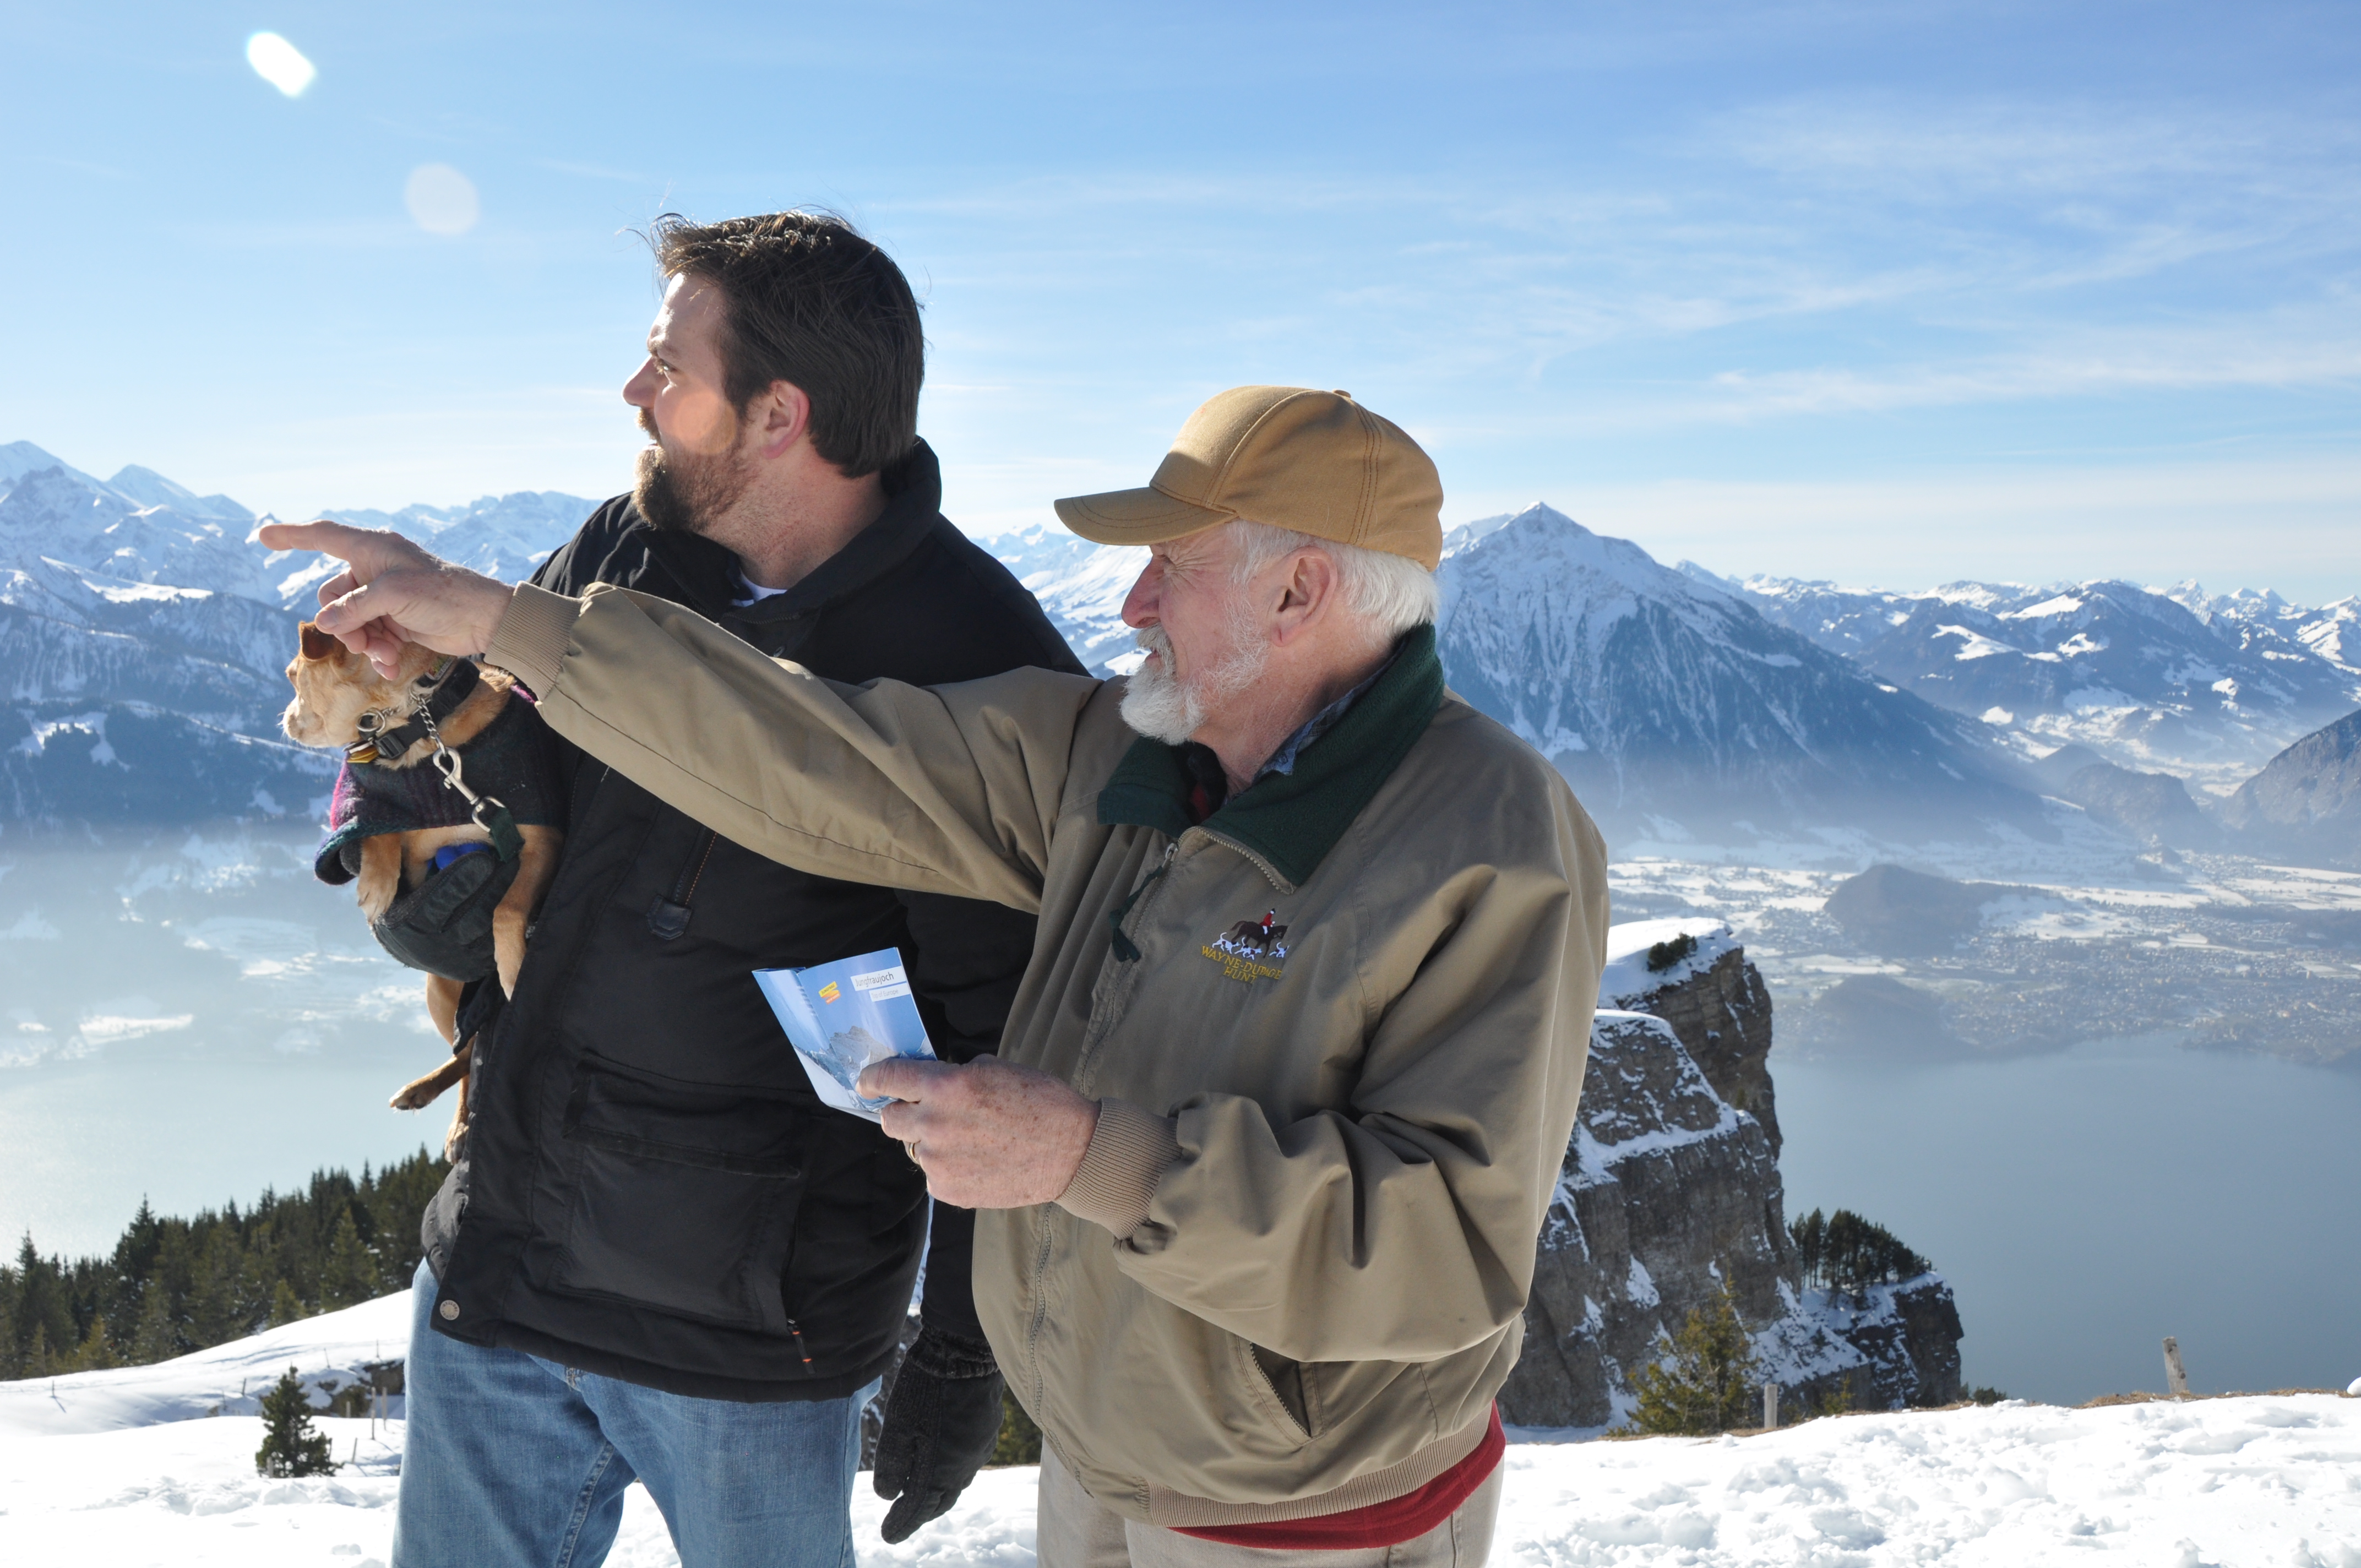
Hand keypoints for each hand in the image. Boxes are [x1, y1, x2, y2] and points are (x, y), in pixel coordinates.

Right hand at [256, 520, 513, 677]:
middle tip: (366, 642)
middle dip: (344, 624)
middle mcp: (373, 570)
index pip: (323, 536)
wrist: (483, 621)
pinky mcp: (395, 621)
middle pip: (333, 597)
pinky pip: (370, 638)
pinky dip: (378, 653)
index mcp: (371, 549)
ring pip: (350, 623)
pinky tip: (392, 667)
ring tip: (386, 655)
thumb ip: (354, 607)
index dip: (292, 536)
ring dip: (363, 643)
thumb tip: (323, 623)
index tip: (262, 536)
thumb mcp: (394, 595)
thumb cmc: (443, 594)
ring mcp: (383, 598)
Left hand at [859, 1057, 1097, 1207]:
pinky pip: (934, 1175)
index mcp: (946, 1085)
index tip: (867, 1081)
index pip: (889, 1077)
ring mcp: (939, 1160)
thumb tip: (932, 1081)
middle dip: (904, 1113)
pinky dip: (950, 1168)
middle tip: (929, 1113)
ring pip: (915, 1148)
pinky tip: (980, 1162)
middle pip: (890, 1119)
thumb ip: (957, 1075)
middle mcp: (934, 1122)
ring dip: (934, 1143)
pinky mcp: (948, 1190)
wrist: (1072, 1151)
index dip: (873, 1078)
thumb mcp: (997, 1070)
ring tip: (974, 1142)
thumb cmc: (1041, 1102)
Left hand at [871, 1326, 1002, 1542]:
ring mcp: (980, 1448)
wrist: (965, 1351)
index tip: (887, 1536)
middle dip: (921, 1513)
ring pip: (957, 1481)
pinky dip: (952, 1470)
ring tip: (921, 1494)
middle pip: (941, 1501)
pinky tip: (944, 1460)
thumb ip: (893, 1464)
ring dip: (938, 1492)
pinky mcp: (988, 1429)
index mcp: (941, 1470)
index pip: (918, 1510)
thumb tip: (888, 1495)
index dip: (901, 1525)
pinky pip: (968, 1461)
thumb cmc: (926, 1388)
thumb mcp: (898, 1426)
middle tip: (903, 1520)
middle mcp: (965, 1466)